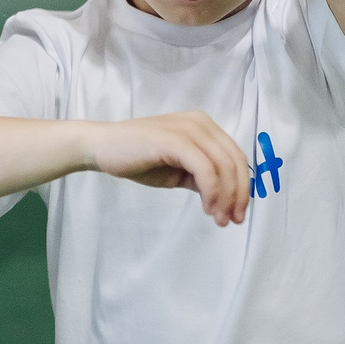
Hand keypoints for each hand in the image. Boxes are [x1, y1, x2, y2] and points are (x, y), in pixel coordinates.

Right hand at [82, 112, 253, 225]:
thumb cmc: (138, 158)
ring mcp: (188, 129)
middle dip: (238, 196)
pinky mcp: (174, 140)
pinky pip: (205, 169)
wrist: (102, 147)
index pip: (236, 157)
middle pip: (235, 162)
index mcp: (204, 126)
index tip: (237, 214)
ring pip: (223, 167)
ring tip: (217, 218)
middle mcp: (200, 123)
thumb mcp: (178, 169)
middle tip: (230, 220)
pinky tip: (206, 207)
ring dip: (225, 198)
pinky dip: (211, 191)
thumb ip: (202, 177)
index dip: (243, 188)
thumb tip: (226, 198)